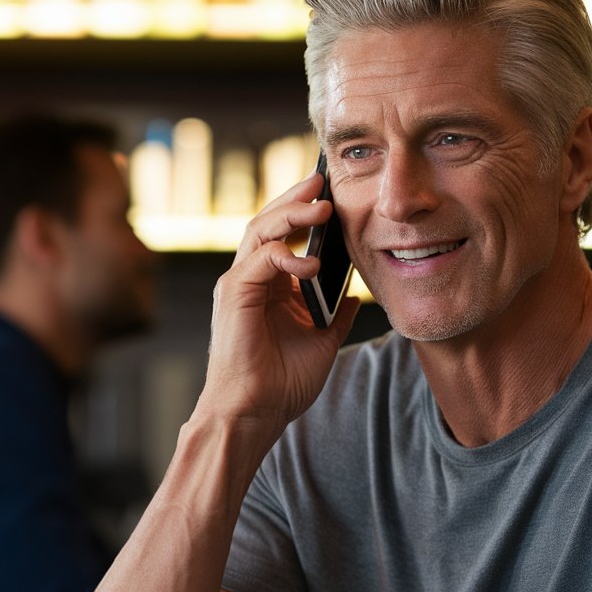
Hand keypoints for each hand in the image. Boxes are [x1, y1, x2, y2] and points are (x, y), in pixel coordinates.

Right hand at [195, 170, 359, 433]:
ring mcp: (239, 286)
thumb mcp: (322, 343)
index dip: (302, 212)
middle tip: (321, 178)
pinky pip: (259, 261)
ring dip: (290, 215)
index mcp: (269, 287)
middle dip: (295, 199)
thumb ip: (335, 315)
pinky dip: (284, 256)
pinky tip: (309, 263)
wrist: (254, 414)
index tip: (329, 192)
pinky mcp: (234, 297)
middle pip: (268, 223)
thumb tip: (356, 296)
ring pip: (259, 232)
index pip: (283, 236)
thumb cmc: (280, 385)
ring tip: (320, 205)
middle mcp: (250, 280)